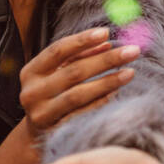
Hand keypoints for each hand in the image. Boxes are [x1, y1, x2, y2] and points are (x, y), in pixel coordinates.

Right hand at [20, 27, 137, 141]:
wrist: (38, 132)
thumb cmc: (54, 92)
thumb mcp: (60, 71)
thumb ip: (80, 55)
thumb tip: (107, 42)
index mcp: (31, 72)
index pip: (57, 51)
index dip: (82, 40)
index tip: (106, 32)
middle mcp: (32, 93)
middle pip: (73, 72)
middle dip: (106, 60)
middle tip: (132, 51)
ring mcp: (42, 115)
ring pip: (78, 95)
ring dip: (108, 82)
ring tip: (130, 72)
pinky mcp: (54, 132)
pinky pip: (82, 114)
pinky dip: (100, 102)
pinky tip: (116, 93)